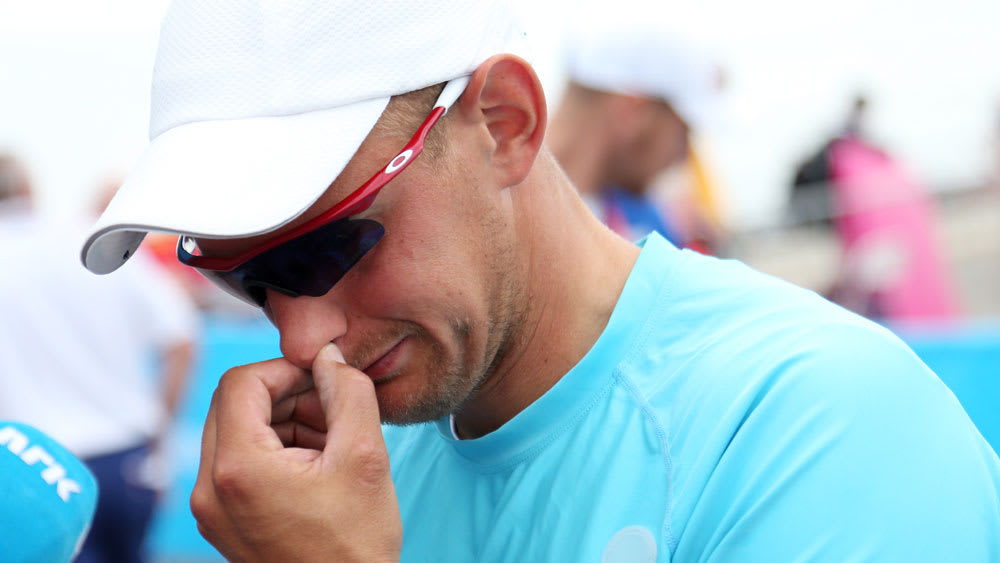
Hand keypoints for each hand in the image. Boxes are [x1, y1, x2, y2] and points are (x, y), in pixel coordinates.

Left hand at [190, 344, 401, 561]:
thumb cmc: (355, 546)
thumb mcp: (365, 456)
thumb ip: (348, 392)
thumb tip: (329, 356)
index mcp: (238, 468)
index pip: (241, 381)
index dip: (285, 369)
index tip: (323, 380)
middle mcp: (209, 488)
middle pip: (233, 405)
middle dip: (285, 397)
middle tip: (331, 413)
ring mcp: (211, 509)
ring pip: (236, 432)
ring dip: (282, 423)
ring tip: (330, 444)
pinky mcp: (222, 522)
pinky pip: (238, 464)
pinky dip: (273, 451)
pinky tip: (316, 468)